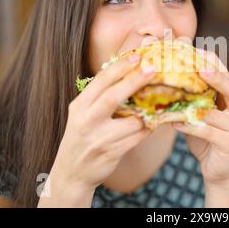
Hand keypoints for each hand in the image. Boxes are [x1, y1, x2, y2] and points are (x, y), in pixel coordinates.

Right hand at [39, 54, 155, 206]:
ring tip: (158, 103)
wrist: (71, 173)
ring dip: (147, 112)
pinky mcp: (111, 153)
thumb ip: (99, 97)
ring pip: (132, 121)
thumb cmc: (82, 137)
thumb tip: (128, 74)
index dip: (119, 67)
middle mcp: (87, 120)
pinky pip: (137, 138)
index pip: (100, 81)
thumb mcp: (82, 114)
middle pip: (113, 96)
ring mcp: (99, 138)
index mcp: (80, 106)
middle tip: (152, 68)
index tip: (137, 56)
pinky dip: (147, 129)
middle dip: (135, 81)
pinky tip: (152, 124)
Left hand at [172, 49, 228, 187]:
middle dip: (215, 75)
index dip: (214, 63)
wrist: (217, 171)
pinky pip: (207, 131)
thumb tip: (171, 78)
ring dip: (192, 105)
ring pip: (213, 112)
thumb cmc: (205, 138)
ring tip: (174, 95)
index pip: (227, 77)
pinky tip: (175, 122)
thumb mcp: (200, 115)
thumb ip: (194, 99)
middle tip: (199, 65)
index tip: (197, 50)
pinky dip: (189, 126)